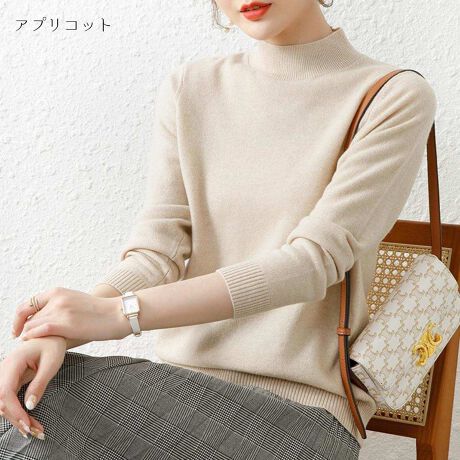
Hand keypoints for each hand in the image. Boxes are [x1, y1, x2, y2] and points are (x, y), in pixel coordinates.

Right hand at [0, 336, 66, 438]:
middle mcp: (4, 371)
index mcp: (12, 363)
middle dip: (17, 420)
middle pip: (2, 402)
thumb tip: (30, 406)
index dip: (15, 411)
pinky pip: (10, 401)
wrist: (51, 336)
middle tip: (35, 432)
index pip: (5, 393)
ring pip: (4, 404)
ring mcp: (5, 377)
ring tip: (36, 431)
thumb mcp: (51, 363)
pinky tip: (30, 423)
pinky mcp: (10, 382)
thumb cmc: (52, 345)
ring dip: (17, 419)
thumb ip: (40, 383)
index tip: (28, 424)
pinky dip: (19, 413)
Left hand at [12, 287, 129, 342]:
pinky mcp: (65, 324)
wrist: (117, 314)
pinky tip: (36, 344)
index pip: (28, 303)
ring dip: (30, 337)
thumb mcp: (75, 301)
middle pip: (29, 317)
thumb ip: (58, 307)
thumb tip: (41, 321)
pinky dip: (32, 338)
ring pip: (31, 325)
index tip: (19, 329)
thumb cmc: (99, 312)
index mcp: (58, 291)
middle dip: (25, 330)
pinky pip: (38, 331)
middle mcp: (57, 298)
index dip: (19, 318)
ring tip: (35, 346)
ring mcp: (60, 310)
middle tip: (27, 341)